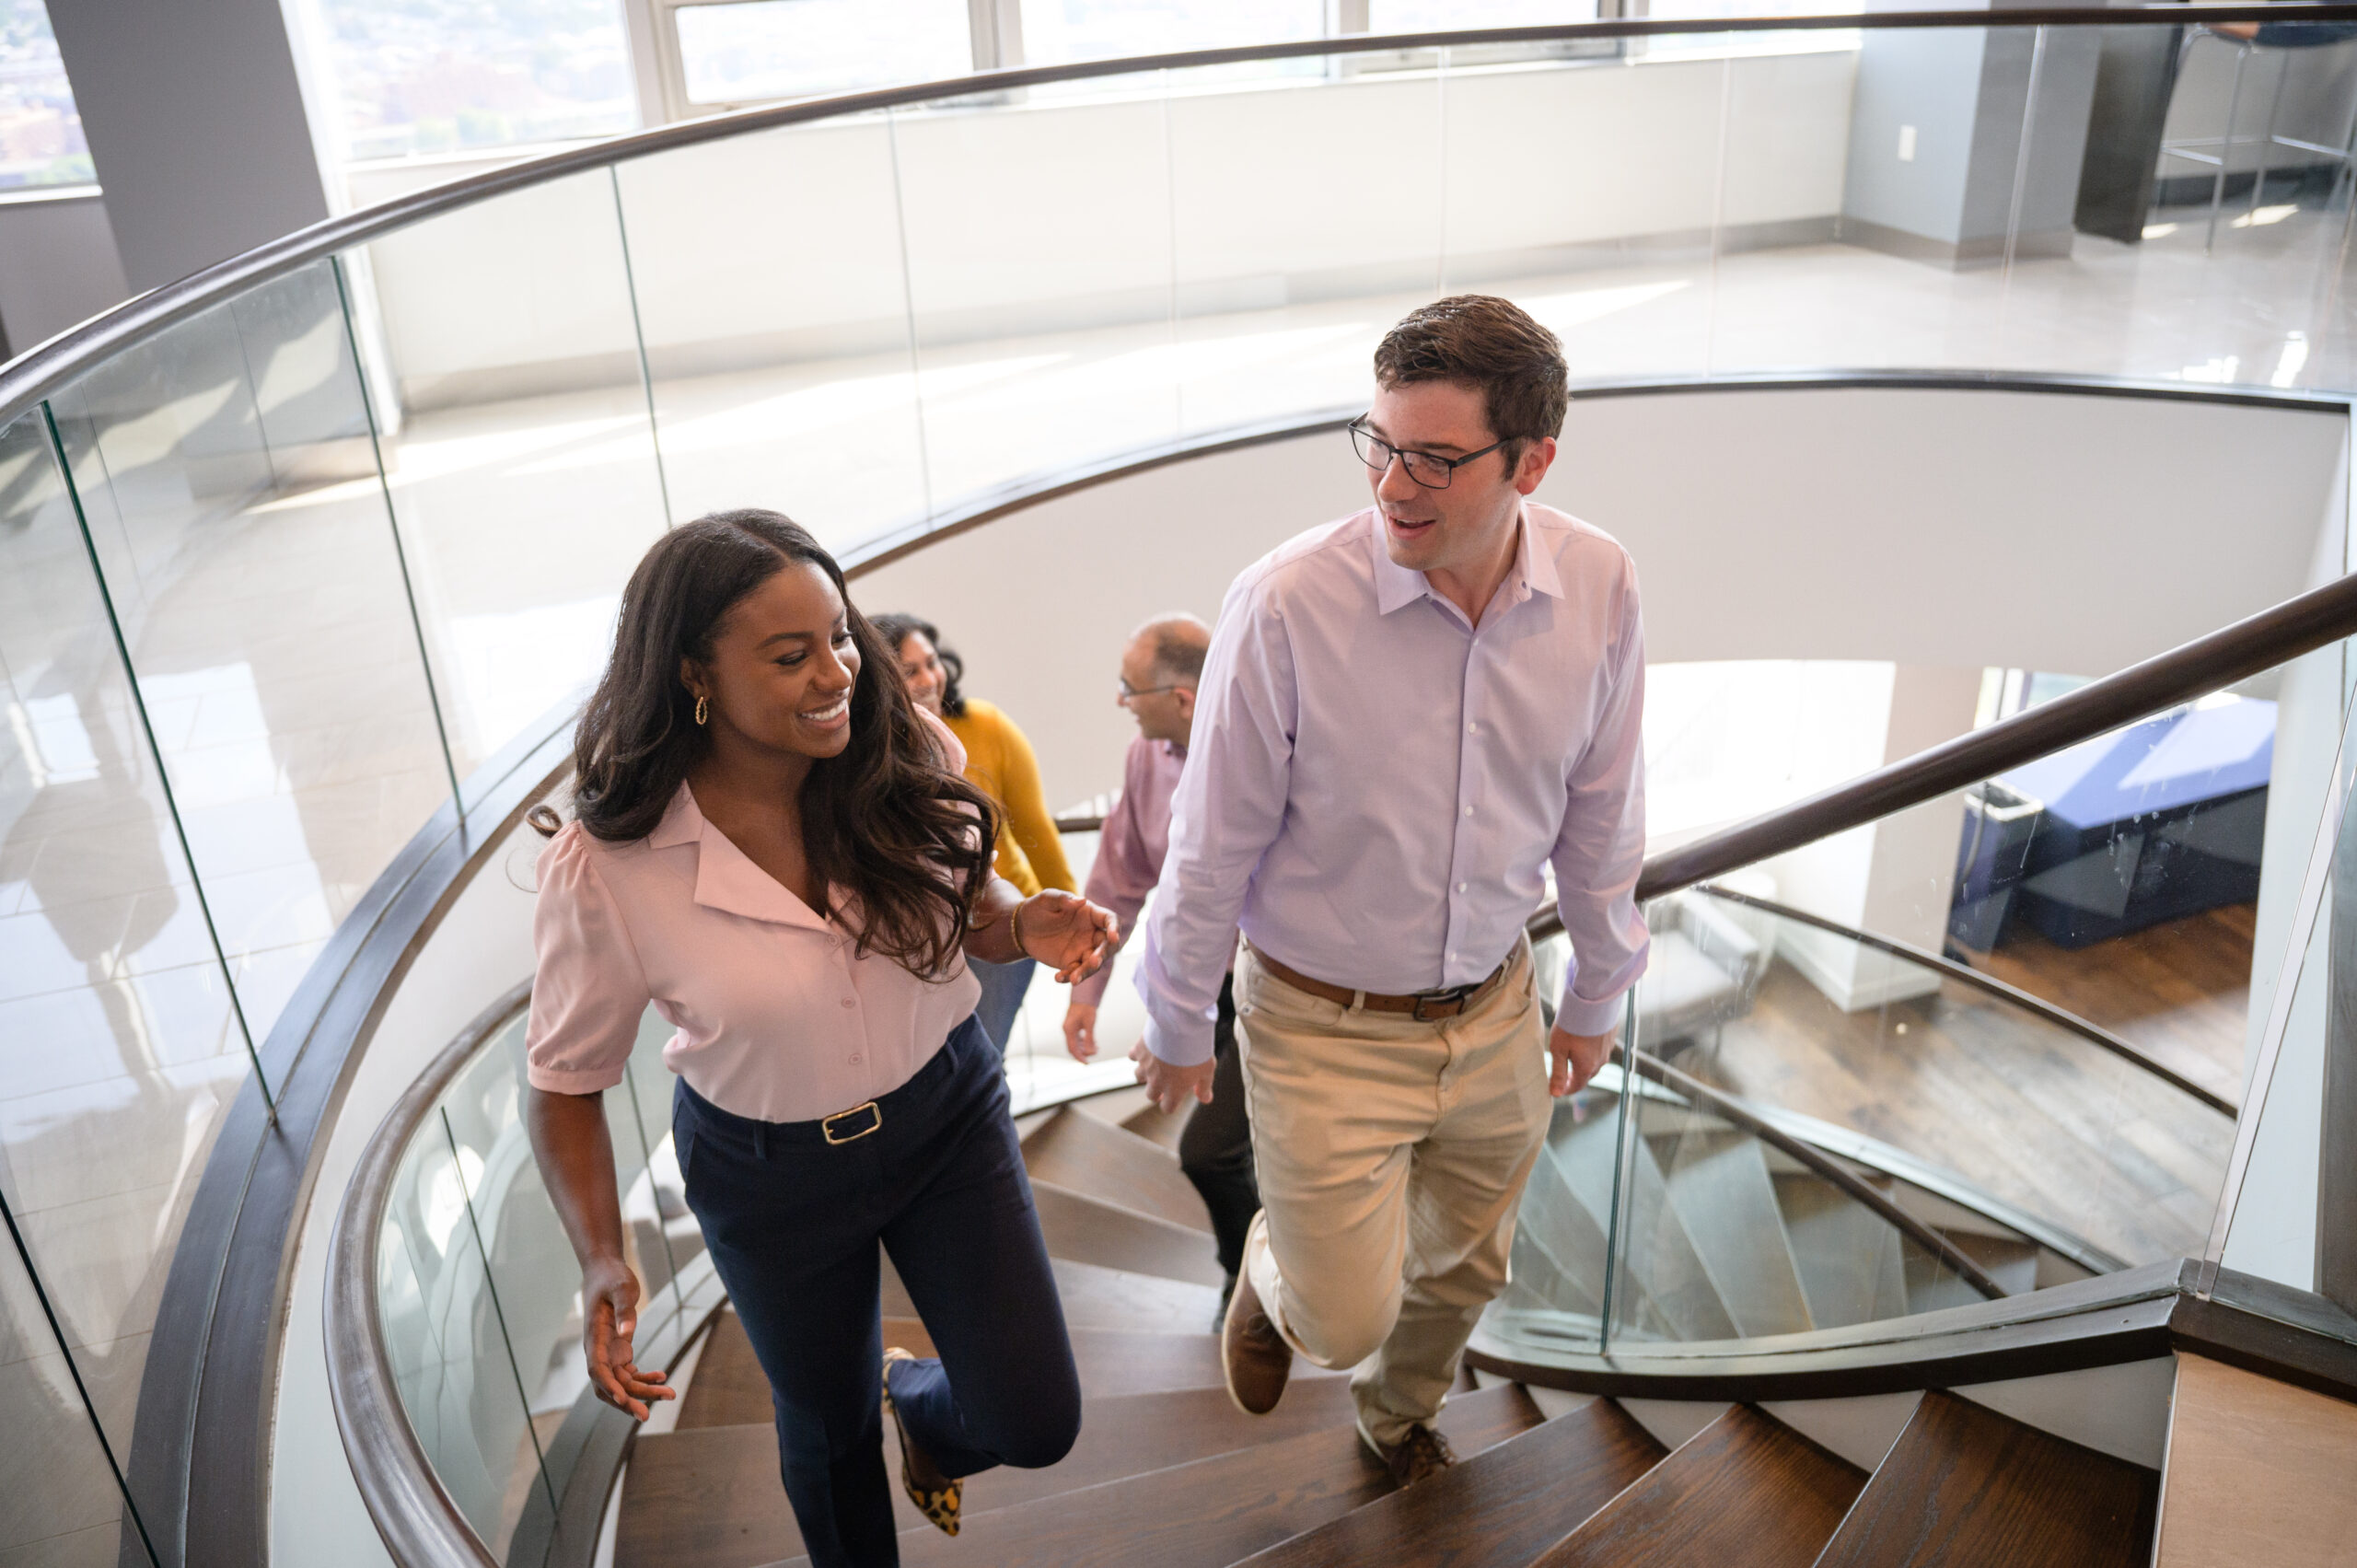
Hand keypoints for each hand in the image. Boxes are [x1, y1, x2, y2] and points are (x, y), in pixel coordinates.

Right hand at [581, 1256, 674, 1420]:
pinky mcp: (617, 1351)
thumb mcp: (622, 1287)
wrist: (605, 1272)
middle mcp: (597, 1349)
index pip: (596, 1369)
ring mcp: (607, 1352)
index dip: (608, 1386)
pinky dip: (644, 1379)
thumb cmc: (612, 1277)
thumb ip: (625, 1309)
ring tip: (669, 1394)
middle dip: (626, 1401)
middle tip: (647, 1416)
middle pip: (609, 1384)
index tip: (623, 1399)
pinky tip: (662, 1377)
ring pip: (622, 1382)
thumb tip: (627, 1334)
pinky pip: (629, 1374)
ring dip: (642, 1392)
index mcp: (594, 1337)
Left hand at [1016, 891, 1118, 981]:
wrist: (1021, 928)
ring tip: (1074, 979)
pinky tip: (1058, 978)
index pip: (1109, 920)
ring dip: (1087, 971)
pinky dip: (1069, 977)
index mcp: (1089, 914)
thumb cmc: (1036, 909)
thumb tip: (1081, 900)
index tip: (1113, 937)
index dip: (1114, 928)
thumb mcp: (1046, 900)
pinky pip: (1076, 972)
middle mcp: (1091, 933)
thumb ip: (1062, 898)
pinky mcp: (1071, 962)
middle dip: (1102, 955)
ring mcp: (1083, 949)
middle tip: (1093, 962)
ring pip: (1093, 963)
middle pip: (1106, 946)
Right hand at [1063, 1002, 1099, 1061]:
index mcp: (1068, 1029)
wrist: (1084, 996)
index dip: (1079, 1057)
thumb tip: (1090, 1052)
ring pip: (1076, 1044)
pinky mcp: (1073, 1027)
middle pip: (1073, 1048)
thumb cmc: (1086, 1008)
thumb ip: (1089, 1038)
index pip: (1072, 1048)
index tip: (1087, 1063)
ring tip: (1097, 1048)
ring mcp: (1069, 1029)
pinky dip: (1085, 1042)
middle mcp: (1067, 1030)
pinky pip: (1078, 1038)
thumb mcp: (1090, 1023)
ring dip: (1085, 1048)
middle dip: (1083, 1053)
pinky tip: (1094, 1043)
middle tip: (1094, 1056)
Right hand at [1131, 1041, 1215, 1114]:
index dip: (1170, 1105)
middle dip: (1156, 1092)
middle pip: (1150, 1095)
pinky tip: (1146, 1049)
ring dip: (1145, 1074)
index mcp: (1174, 1090)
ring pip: (1138, 1076)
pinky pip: (1133, 1056)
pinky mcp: (1139, 1051)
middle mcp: (1157, 1081)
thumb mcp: (1207, 1072)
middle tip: (1163, 1084)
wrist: (1181, 1029)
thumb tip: (1206, 1099)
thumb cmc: (1196, 1051)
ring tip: (1154, 1066)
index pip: (1167, 1108)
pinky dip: (1138, 1054)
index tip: (1173, 1099)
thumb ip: (1204, 1087)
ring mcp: (1146, 1066)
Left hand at [1549, 1024, 1615, 1096]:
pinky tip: (1585, 1040)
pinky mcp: (1611, 1037)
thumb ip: (1558, 1073)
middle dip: (1575, 1077)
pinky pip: (1600, 1049)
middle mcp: (1600, 1061)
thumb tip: (1556, 1094)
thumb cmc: (1572, 1025)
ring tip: (1573, 1057)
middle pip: (1587, 1075)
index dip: (1566, 1089)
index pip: (1577, 1086)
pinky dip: (1592, 1050)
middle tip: (1564, 1075)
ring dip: (1584, 1063)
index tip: (1558, 1089)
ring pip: (1595, 1062)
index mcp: (1587, 1067)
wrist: (1593, 1002)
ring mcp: (1608, 1049)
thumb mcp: (1558, 1049)